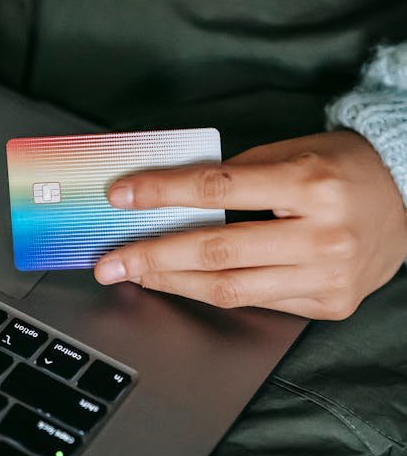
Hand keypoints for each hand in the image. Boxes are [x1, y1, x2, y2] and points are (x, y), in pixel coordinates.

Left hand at [94, 131, 406, 318]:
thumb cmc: (343, 168)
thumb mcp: (292, 152)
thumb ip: (237, 175)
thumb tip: (171, 198)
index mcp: (310, 184)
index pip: (218, 190)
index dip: (162, 194)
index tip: (121, 197)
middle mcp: (322, 235)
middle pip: (217, 251)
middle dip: (153, 257)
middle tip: (111, 261)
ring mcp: (328, 277)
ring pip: (231, 289)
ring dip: (174, 282)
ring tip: (137, 274)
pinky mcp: (329, 304)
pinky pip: (258, 303)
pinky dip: (214, 292)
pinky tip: (183, 283)